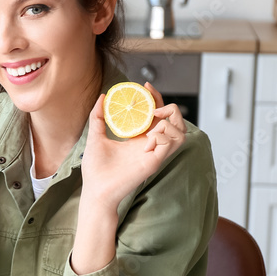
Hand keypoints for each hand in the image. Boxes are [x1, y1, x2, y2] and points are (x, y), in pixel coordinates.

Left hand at [81, 82, 186, 211]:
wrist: (95, 190)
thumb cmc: (96, 168)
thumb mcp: (95, 137)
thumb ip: (98, 117)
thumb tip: (102, 96)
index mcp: (139, 137)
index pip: (156, 113)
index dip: (155, 97)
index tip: (145, 86)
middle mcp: (151, 144)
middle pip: (175, 120)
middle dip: (168, 107)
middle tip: (152, 108)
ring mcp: (155, 153)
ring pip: (181, 131)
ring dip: (169, 121)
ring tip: (152, 124)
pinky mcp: (154, 162)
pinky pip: (171, 143)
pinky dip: (163, 134)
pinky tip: (147, 138)